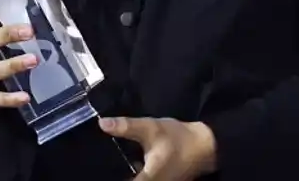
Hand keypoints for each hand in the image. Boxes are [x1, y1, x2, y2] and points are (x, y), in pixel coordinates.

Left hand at [100, 116, 217, 180]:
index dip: (106, 177)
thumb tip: (101, 124)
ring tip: (107, 163)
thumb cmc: (178, 139)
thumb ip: (126, 127)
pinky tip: (125, 162)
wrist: (206, 146)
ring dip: (124, 173)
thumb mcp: (151, 129)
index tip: (92, 171)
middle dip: (114, 173)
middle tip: (97, 164)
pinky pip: (141, 180)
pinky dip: (133, 174)